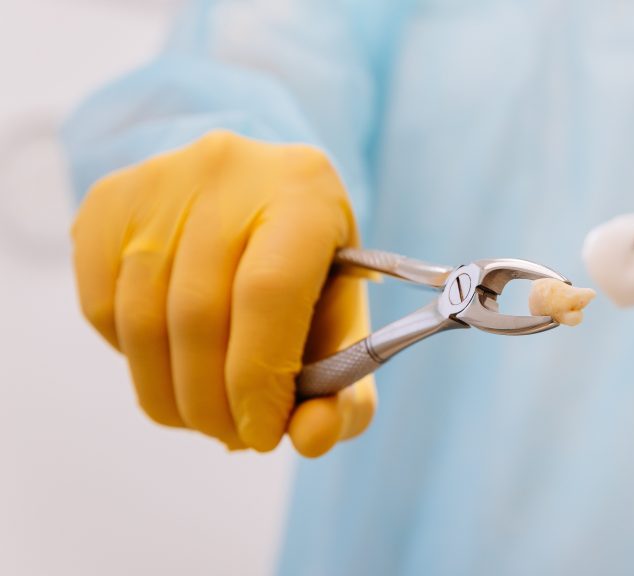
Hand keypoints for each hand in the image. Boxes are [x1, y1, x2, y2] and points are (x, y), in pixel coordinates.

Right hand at [73, 130, 375, 456]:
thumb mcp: (343, 322)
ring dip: (168, 396)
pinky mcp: (107, 201)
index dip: (257, 380)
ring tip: (202, 417)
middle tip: (232, 437)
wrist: (257, 196)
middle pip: (198, 314)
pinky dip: (133, 359)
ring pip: (141, 319)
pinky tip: (169, 364)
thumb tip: (313, 438)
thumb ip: (345, 392)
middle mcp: (228, 171)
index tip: (261, 435)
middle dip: (211, 403)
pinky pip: (102, 307)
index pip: (268, 293)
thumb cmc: (308, 272)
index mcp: (304, 192)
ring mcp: (158, 180)